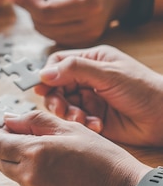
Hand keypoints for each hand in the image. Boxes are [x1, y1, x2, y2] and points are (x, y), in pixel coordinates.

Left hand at [0, 111, 150, 185]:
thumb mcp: (70, 129)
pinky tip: (60, 179)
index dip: (2, 133)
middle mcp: (30, 177)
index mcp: (35, 152)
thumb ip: (34, 121)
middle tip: (29, 142)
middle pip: (1, 161)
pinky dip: (37, 184)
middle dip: (9, 149)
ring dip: (24, 166)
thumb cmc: (102, 158)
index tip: (11, 130)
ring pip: (16, 177)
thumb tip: (8, 118)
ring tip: (53, 161)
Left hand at [8, 0, 132, 45]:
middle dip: (30, 8)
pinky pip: (51, 35)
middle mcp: (89, 25)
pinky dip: (45, 23)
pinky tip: (55, 9)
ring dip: (37, 15)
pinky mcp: (81, 43)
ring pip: (44, 31)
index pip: (47, 11)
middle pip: (43, 23)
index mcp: (89, 3)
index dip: (26, 3)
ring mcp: (86, 37)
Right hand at [34, 45, 162, 146]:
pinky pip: (75, 120)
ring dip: (68, 113)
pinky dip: (82, 123)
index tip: (42, 87)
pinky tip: (96, 125)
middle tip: (62, 109)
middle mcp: (87, 78)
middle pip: (56, 86)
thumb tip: (44, 73)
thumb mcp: (108, 74)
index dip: (47, 75)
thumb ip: (75, 70)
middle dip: (56, 99)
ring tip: (80, 119)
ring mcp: (90, 99)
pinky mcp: (93, 118)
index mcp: (91, 60)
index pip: (58, 63)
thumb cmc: (145, 89)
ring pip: (63, 105)